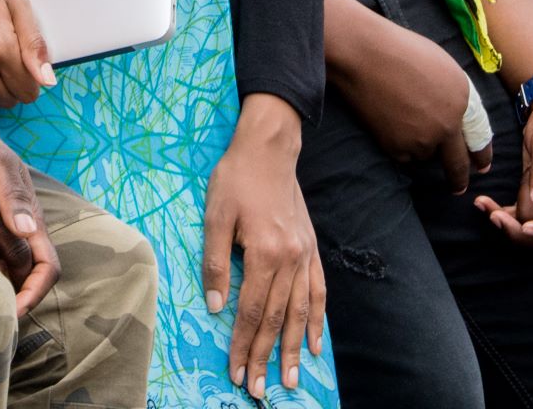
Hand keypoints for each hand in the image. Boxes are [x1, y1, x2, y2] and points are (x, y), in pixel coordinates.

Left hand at [0, 103, 60, 313]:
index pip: (47, 267)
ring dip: (1, 291)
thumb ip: (12, 196)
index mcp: (33, 219)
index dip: (35, 293)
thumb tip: (27, 231)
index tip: (13, 312)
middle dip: (17, 301)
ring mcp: (8, 231)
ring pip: (12, 273)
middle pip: (30, 277)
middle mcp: (25, 230)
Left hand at [201, 96, 324, 399]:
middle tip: (258, 390)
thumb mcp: (215, 215)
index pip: (252, 311)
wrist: (269, 148)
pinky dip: (317, 320)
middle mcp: (290, 259)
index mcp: (265, 252)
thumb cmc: (236, 179)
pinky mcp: (311, 249)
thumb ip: (215, 262)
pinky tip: (315, 343)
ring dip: (294, 349)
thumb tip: (214, 307)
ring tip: (292, 380)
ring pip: (300, 312)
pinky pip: (318, 292)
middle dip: (265, 358)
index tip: (235, 372)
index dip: (242, 344)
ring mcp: (305, 255)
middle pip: (277, 319)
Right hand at [327, 7, 491, 193]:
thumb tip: (454, 111)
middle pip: (457, 165)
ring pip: (425, 155)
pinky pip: (403, 155)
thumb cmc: (401, 50)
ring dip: (420, 148)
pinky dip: (399, 146)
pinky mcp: (397, 148)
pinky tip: (390, 124)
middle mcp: (448, 126)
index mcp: (463, 100)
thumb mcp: (442, 66)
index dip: (481, 155)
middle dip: (459, 180)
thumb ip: (453, 93)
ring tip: (402, 123)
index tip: (481, 166)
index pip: (479, 137)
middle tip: (458, 188)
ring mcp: (422, 140)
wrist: (365, 55)